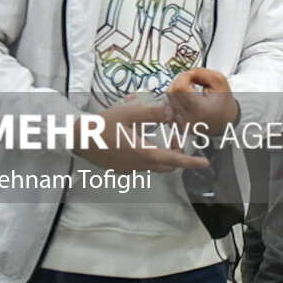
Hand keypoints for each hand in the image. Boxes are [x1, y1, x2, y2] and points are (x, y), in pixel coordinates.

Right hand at [76, 103, 209, 172]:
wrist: (78, 138)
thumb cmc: (103, 124)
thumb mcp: (129, 114)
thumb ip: (153, 114)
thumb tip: (173, 114)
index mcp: (143, 152)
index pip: (173, 160)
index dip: (190, 161)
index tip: (204, 162)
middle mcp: (138, 165)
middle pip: (167, 166)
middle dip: (178, 155)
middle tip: (176, 138)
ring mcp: (129, 169)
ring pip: (155, 166)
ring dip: (164, 156)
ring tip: (164, 138)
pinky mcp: (122, 169)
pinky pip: (143, 166)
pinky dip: (151, 157)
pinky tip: (144, 142)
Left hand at [167, 67, 238, 134]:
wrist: (226, 121)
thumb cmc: (223, 102)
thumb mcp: (220, 82)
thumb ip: (202, 73)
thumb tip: (187, 72)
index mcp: (200, 109)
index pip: (180, 87)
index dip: (184, 76)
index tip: (192, 75)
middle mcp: (188, 119)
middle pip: (171, 93)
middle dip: (179, 81)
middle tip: (191, 82)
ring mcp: (181, 124)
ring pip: (167, 100)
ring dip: (175, 90)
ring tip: (189, 90)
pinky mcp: (177, 126)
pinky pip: (167, 109)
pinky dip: (173, 100)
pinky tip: (185, 99)